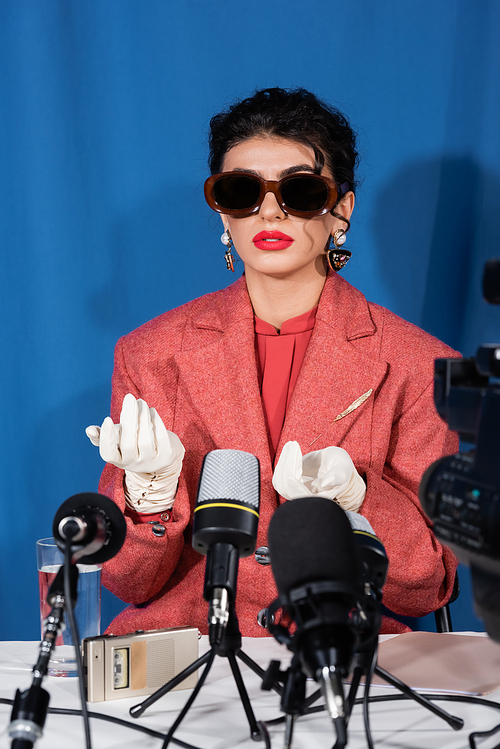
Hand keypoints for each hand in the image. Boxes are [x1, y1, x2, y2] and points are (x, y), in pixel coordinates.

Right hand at [86, 394, 184, 512]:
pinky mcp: (167, 457)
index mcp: (119, 460)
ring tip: (141, 402)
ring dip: (143, 417)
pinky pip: (160, 438)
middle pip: (128, 444)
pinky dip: (156, 422)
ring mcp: (151, 463)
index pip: (108, 454)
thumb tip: (89, 430)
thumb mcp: (118, 439)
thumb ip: (102, 435)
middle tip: (130, 398)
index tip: (107, 419)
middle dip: (129, 418)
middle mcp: (134, 465)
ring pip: (145, 440)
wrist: (163, 454)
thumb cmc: (134, 442)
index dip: (107, 438)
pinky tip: (152, 411)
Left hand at [272, 441, 365, 511]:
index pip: (305, 498)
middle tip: (294, 446)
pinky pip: (279, 476)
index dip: (296, 490)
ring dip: (284, 461)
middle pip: (288, 490)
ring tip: (293, 445)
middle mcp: (306, 498)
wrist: (332, 463)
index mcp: (321, 498)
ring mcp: (296, 492)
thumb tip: (325, 484)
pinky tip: (291, 449)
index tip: (290, 477)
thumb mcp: (343, 467)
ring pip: (281, 483)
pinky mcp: (289, 484)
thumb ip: (338, 475)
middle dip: (288, 467)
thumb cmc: (340, 465)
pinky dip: (282, 461)